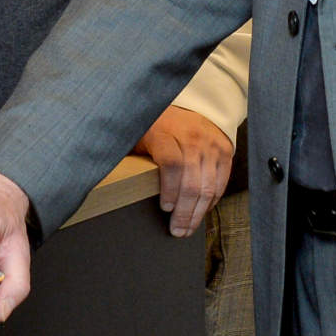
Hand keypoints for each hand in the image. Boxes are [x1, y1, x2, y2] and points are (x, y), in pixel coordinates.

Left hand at [133, 105, 232, 235]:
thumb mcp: (138, 134)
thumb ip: (132, 155)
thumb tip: (110, 182)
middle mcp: (191, 137)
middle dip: (184, 212)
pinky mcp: (224, 150)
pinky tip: (201, 212)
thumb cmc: (154, 125)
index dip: (169, 190)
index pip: (172, 164)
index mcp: (165, 132)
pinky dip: (212, 201)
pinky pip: (221, 182)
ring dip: (198, 213)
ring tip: (188, 229)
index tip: (165, 209)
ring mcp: (210, 144)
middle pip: (191, 181)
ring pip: (208, 186)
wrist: (186, 104)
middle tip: (177, 231)